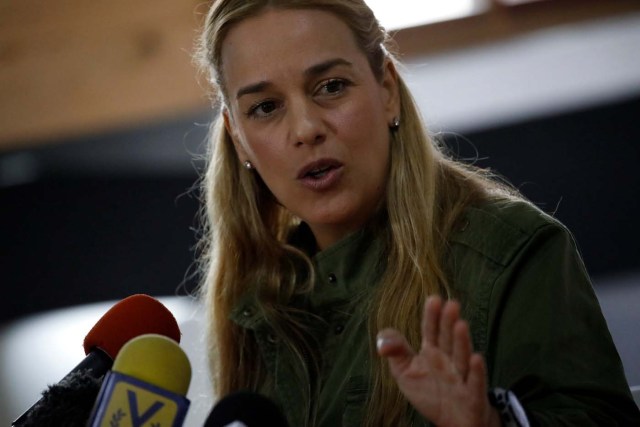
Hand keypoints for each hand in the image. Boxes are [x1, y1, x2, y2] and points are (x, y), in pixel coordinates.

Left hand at [377, 296, 499, 426]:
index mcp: (432, 352)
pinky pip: (474, 383)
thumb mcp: (404, 371)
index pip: (431, 331)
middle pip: (447, 339)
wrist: (452, 421)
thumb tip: (382, 342)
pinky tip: (477, 358)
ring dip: (462, 341)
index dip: (432, 316)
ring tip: (461, 324)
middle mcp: (448, 360)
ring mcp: (461, 376)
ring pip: (462, 357)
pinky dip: (476, 372)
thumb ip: (395, 352)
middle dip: (448, 323)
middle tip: (451, 304)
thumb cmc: (429, 391)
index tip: (433, 299)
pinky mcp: (471, 396)